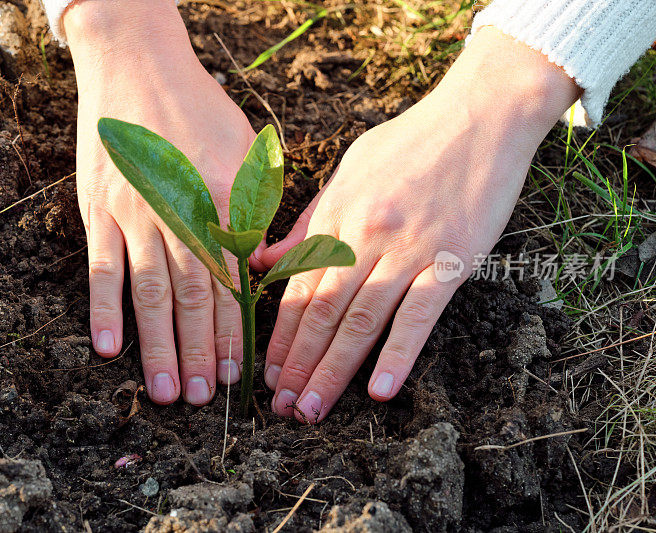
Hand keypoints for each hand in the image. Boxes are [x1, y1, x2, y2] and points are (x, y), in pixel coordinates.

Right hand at [65, 0, 255, 404]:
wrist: (138, 65)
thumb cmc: (200, 112)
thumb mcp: (245, 154)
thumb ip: (254, 212)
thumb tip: (258, 270)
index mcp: (225, 202)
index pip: (232, 281)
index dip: (234, 331)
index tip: (237, 374)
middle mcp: (182, 213)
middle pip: (192, 297)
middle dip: (199, 351)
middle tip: (201, 399)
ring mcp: (135, 212)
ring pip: (148, 291)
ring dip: (156, 345)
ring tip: (163, 391)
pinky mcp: (99, 207)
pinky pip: (102, 266)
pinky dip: (103, 308)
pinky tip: (106, 347)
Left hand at [257, 27, 580, 422]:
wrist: (479, 115)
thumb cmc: (410, 142)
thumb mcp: (348, 172)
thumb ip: (309, 223)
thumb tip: (268, 262)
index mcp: (336, 216)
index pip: (298, 288)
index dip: (280, 336)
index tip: (267, 374)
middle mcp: (364, 236)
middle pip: (322, 311)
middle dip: (297, 364)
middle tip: (280, 408)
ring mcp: (408, 248)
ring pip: (360, 320)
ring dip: (333, 371)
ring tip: (312, 409)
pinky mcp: (451, 258)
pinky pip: (419, 314)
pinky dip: (398, 354)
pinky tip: (380, 390)